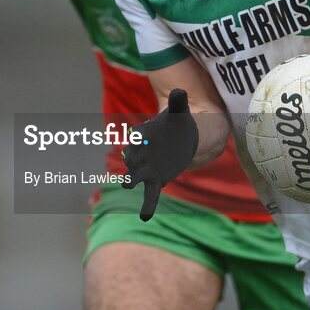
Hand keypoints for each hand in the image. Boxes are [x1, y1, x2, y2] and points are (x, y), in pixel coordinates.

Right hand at [121, 89, 199, 221]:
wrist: (183, 139)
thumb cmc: (177, 124)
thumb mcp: (180, 113)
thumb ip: (178, 102)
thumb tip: (180, 91)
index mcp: (144, 134)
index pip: (137, 135)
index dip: (138, 136)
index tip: (139, 135)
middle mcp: (141, 152)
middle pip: (131, 156)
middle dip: (130, 158)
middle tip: (129, 159)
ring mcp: (147, 168)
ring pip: (135, 175)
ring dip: (131, 179)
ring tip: (126, 184)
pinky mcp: (156, 180)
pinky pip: (150, 195)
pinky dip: (147, 206)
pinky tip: (145, 217)